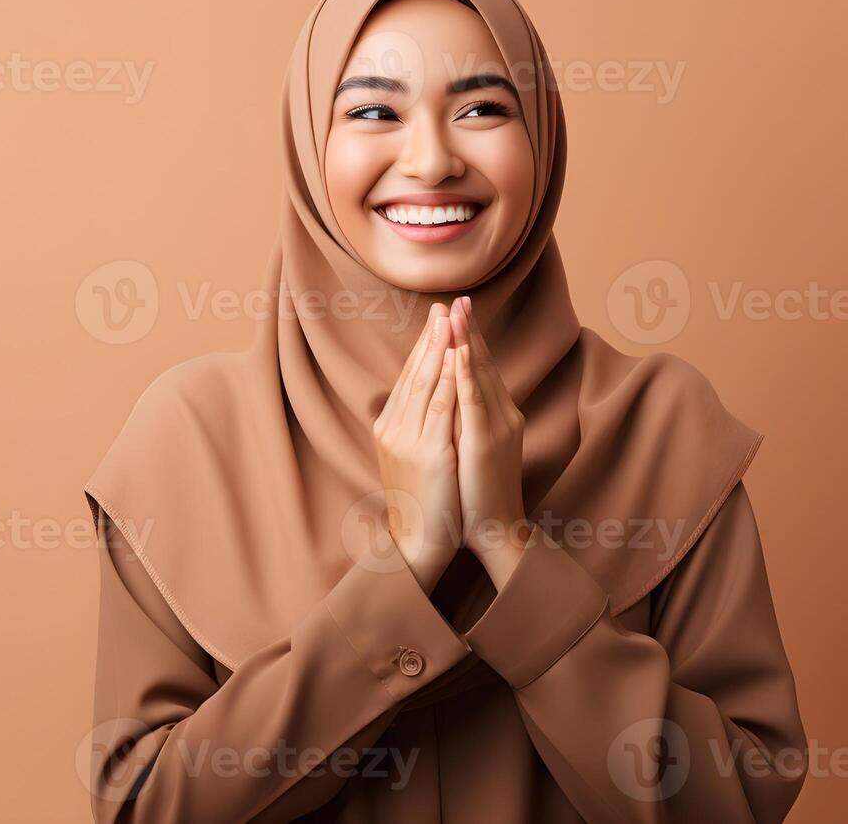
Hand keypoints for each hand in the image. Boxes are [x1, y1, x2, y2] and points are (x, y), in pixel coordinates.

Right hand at [371, 302, 463, 592]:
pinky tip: (458, 356)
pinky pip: (441, 406)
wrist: (419, 541)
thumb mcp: (412, 456)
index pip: (409, 376)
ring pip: (426, 383)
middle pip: (415, 372)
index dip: (424, 346)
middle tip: (444, 305)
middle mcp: (394, 427)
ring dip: (440, 347)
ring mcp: (409, 439)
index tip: (438, 318)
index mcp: (390, 426)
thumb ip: (416, 425)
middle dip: (431, 337)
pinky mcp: (430, 452)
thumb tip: (427, 397)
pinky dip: (449, 377)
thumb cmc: (423, 501)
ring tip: (451, 319)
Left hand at [448, 296, 532, 587]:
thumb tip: (444, 396)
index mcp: (492, 415)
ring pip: (479, 376)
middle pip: (480, 364)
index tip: (453, 311)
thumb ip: (460, 418)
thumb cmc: (475, 492)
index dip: (467, 339)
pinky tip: (459, 352)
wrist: (492, 529)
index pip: (475, 369)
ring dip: (467, 341)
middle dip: (468, 331)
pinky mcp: (487, 442)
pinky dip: (467, 374)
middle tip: (457, 299)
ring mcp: (497, 427)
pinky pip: (475, 401)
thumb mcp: (466, 446)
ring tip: (457, 312)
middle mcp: (500, 415)